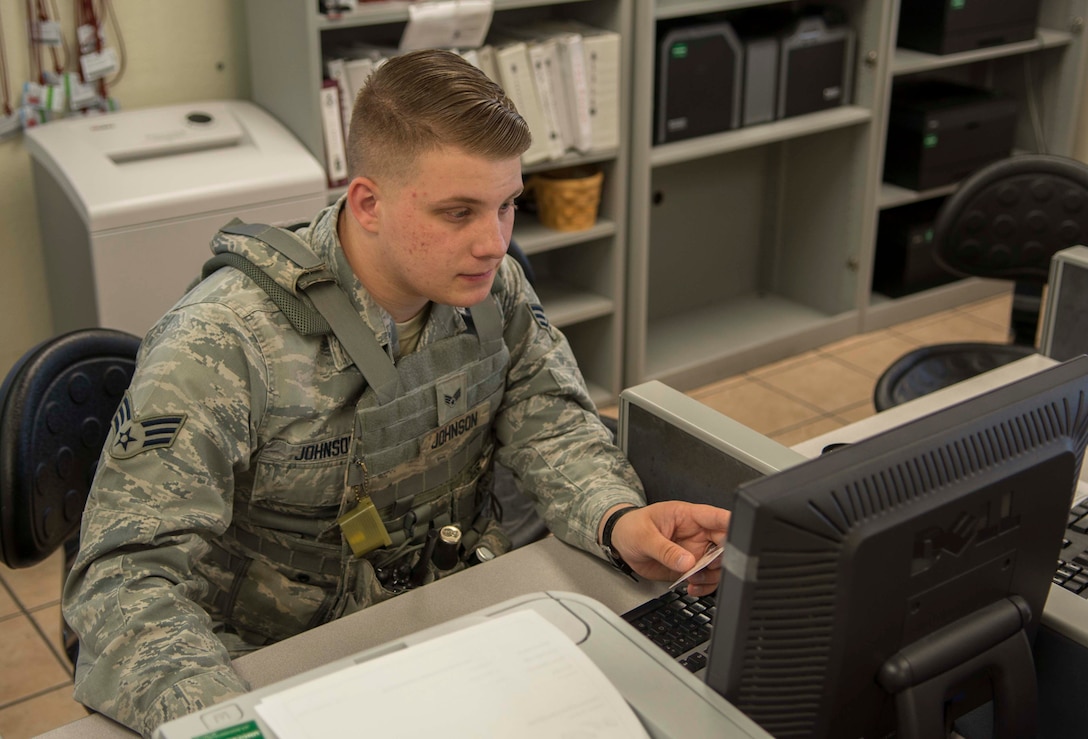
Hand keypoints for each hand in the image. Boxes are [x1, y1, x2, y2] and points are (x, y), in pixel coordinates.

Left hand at [608, 502, 729, 596]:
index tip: (739, 537)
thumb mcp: (645, 536)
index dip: (731, 525)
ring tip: (693, 580)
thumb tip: (687, 562)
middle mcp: (698, 534)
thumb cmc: (632, 528)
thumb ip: (666, 550)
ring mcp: (696, 552)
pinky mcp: (691, 568)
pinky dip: (704, 586)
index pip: (716, 517)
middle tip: (709, 568)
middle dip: (723, 559)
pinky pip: (706, 579)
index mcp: (688, 516)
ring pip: (718, 565)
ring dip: (711, 576)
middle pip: (725, 544)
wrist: (621, 542)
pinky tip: (692, 588)